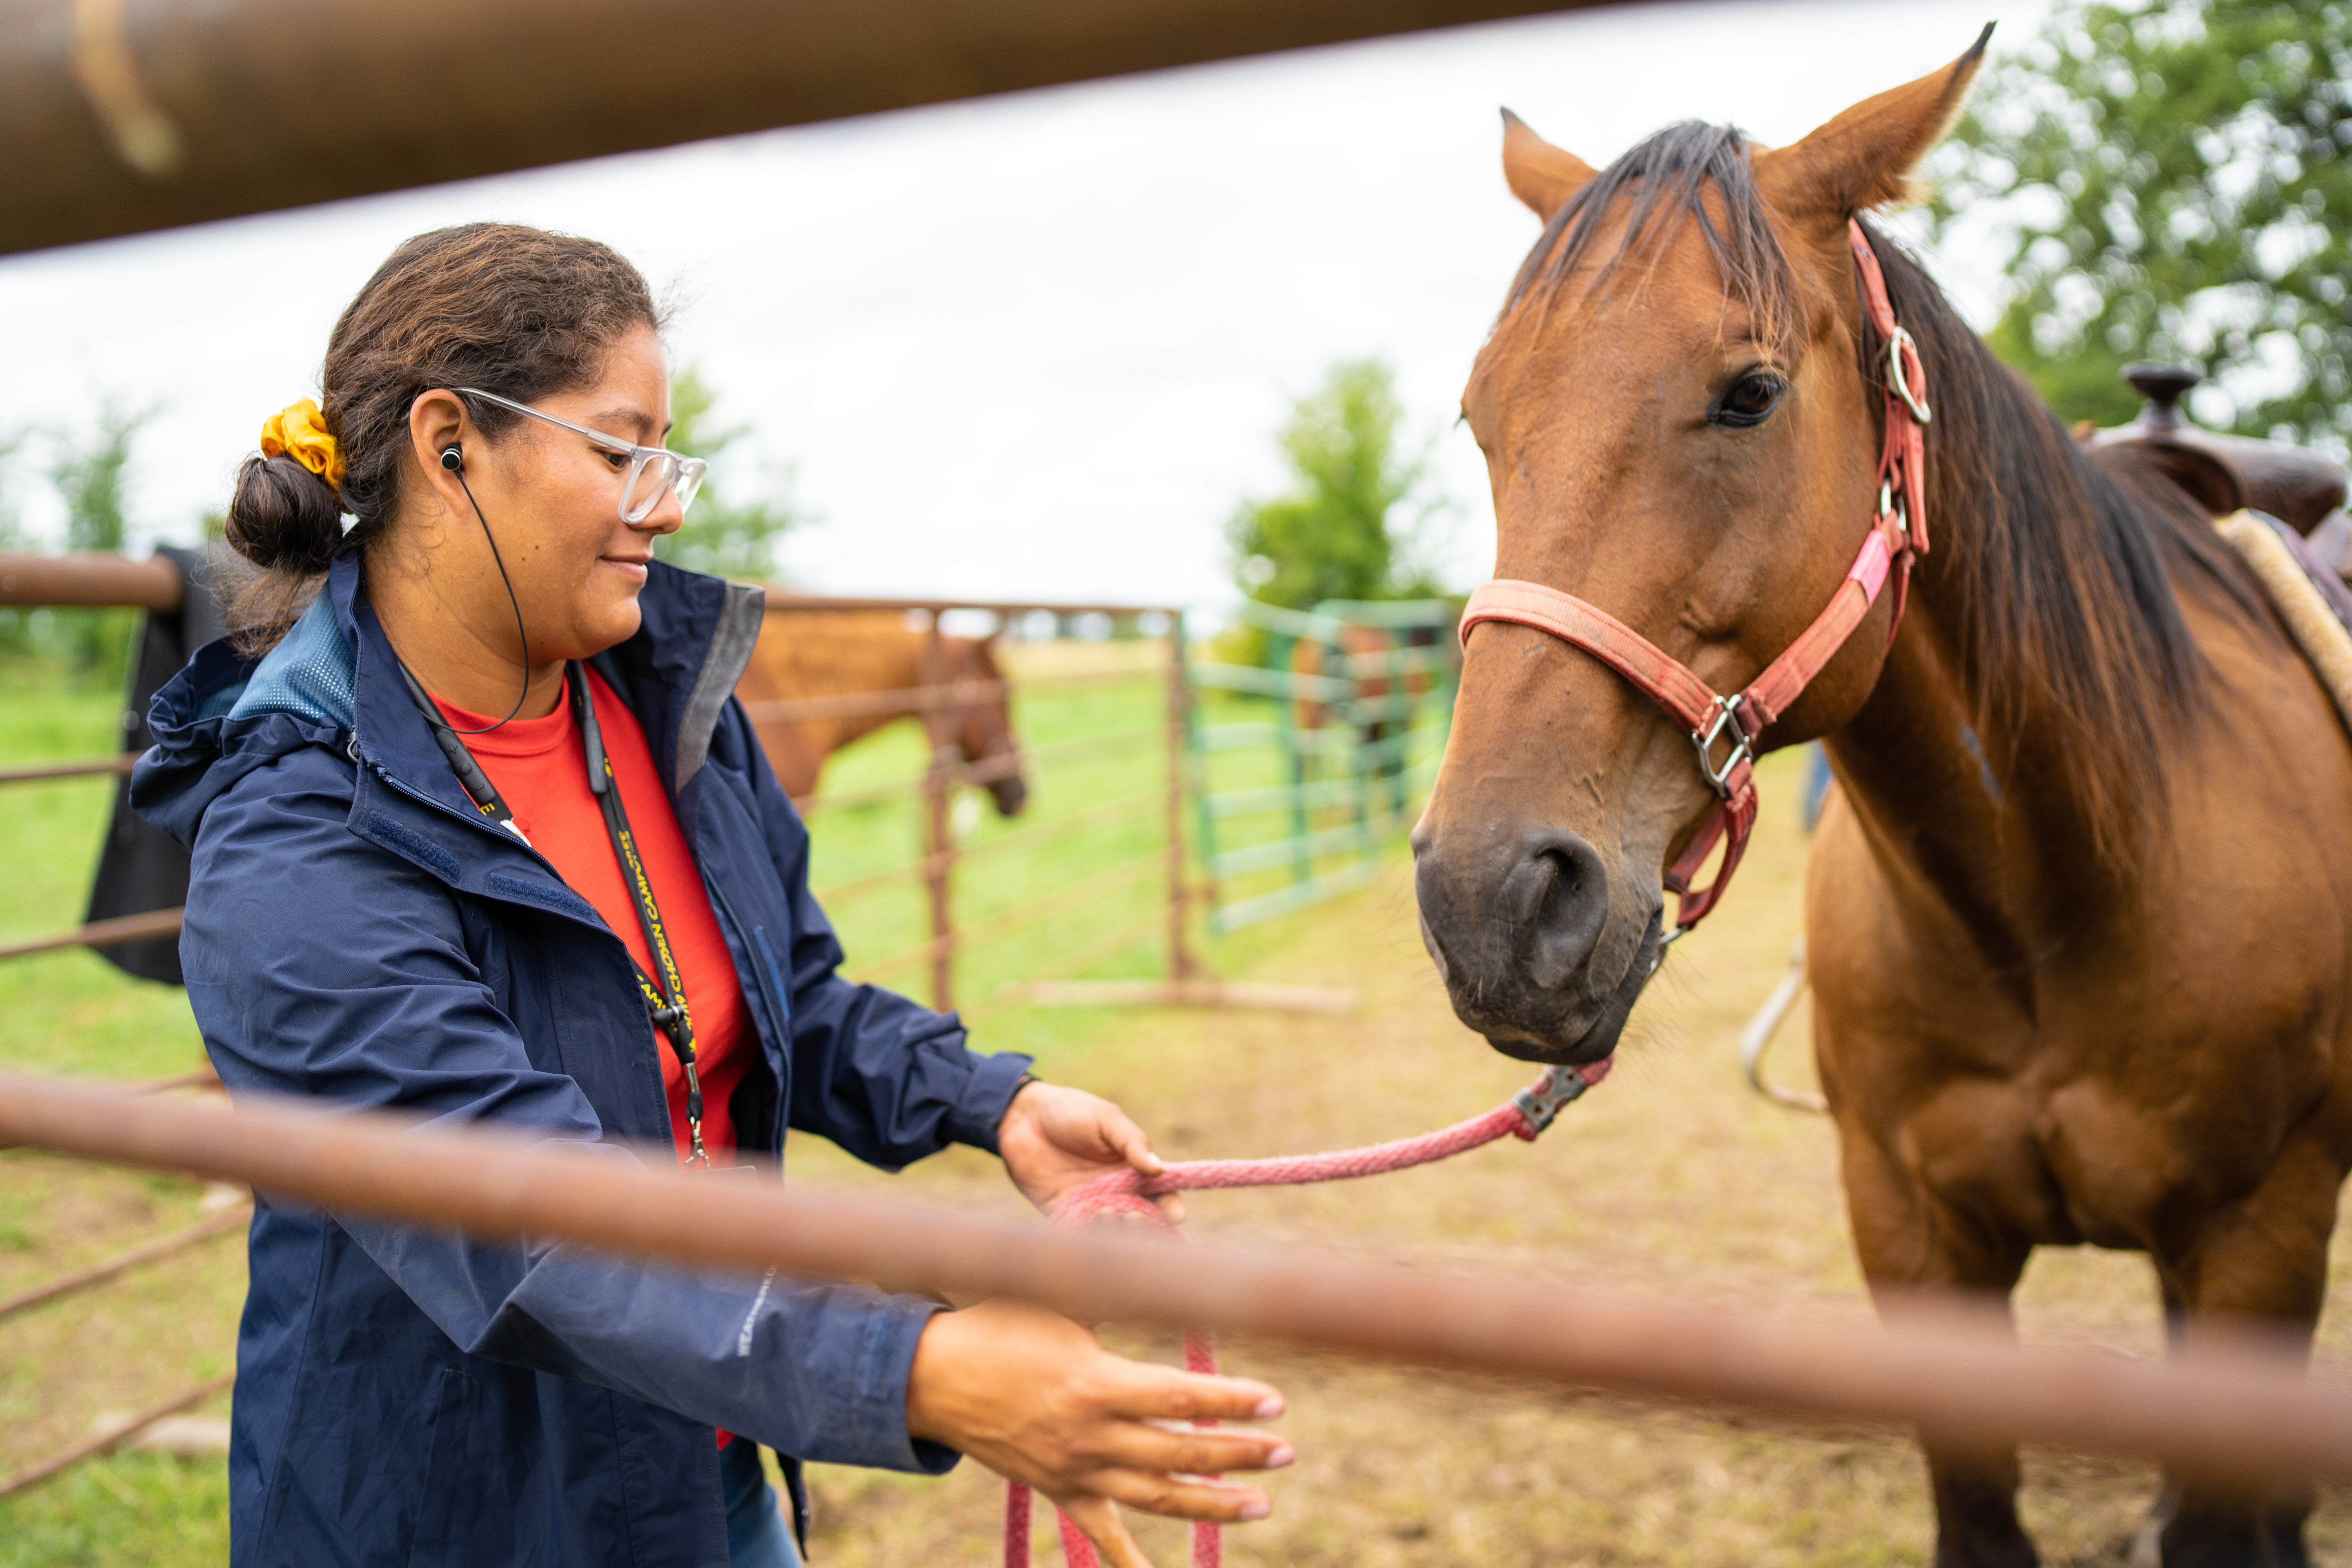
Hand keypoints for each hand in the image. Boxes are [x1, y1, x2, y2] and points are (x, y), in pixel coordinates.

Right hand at [906, 1298, 1290, 1567]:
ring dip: (1211, 1503)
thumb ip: (1113, 1284)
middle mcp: (1091, 1437)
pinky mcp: (1061, 1491)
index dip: (1232, 1402)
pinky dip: (1131, 1562)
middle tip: (1285, 1452)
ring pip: (1156, 1497)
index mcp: (1096, 1385)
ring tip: (1261, 1503)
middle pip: (1180, 1454)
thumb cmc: (1000, 1325)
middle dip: (1238, 1454)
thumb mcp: (1058, 1299)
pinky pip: (1102, 1535)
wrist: (934, 1377)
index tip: (1276, 1403)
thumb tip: (1156, 1244)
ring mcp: (1076, 1471)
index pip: (1181, 1399)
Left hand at [997, 1080, 1185, 1223]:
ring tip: (1106, 1212)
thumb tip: (1159, 1169)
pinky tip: (1086, 1225)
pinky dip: (1088, 1237)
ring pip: (1114, 1234)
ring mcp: (1090, 1206)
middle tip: (1136, 1216)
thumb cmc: (1070, 1111)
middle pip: (1142, 1222)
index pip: (1162, 1196)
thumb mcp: (1106, 1119)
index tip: (1174, 1215)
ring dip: (1117, 1233)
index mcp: (1133, 1170)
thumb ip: (1132, 1142)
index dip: (1172, 1209)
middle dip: (1146, 1227)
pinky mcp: (1063, 1215)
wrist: (1022, 1117)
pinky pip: (1081, 1235)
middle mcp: (1116, 1193)